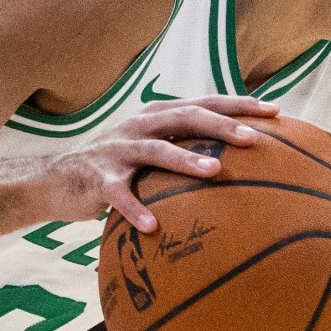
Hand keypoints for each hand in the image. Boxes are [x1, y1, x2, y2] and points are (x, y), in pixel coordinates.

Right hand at [39, 96, 276, 230]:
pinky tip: (152, 227)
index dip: (238, 105)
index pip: (204, 103)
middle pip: (185, 118)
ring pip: (156, 151)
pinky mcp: (98, 179)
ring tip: (214, 172)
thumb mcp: (152, 148)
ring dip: (185, 160)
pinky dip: (135, 210)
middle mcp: (139, 125)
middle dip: (221, 126)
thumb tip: (240, 157)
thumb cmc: (118, 165)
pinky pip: (119, 195)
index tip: (275, 112)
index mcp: (157, 115)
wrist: (55, 179)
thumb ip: (187, 146)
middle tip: (254, 139)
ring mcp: (118, 150)